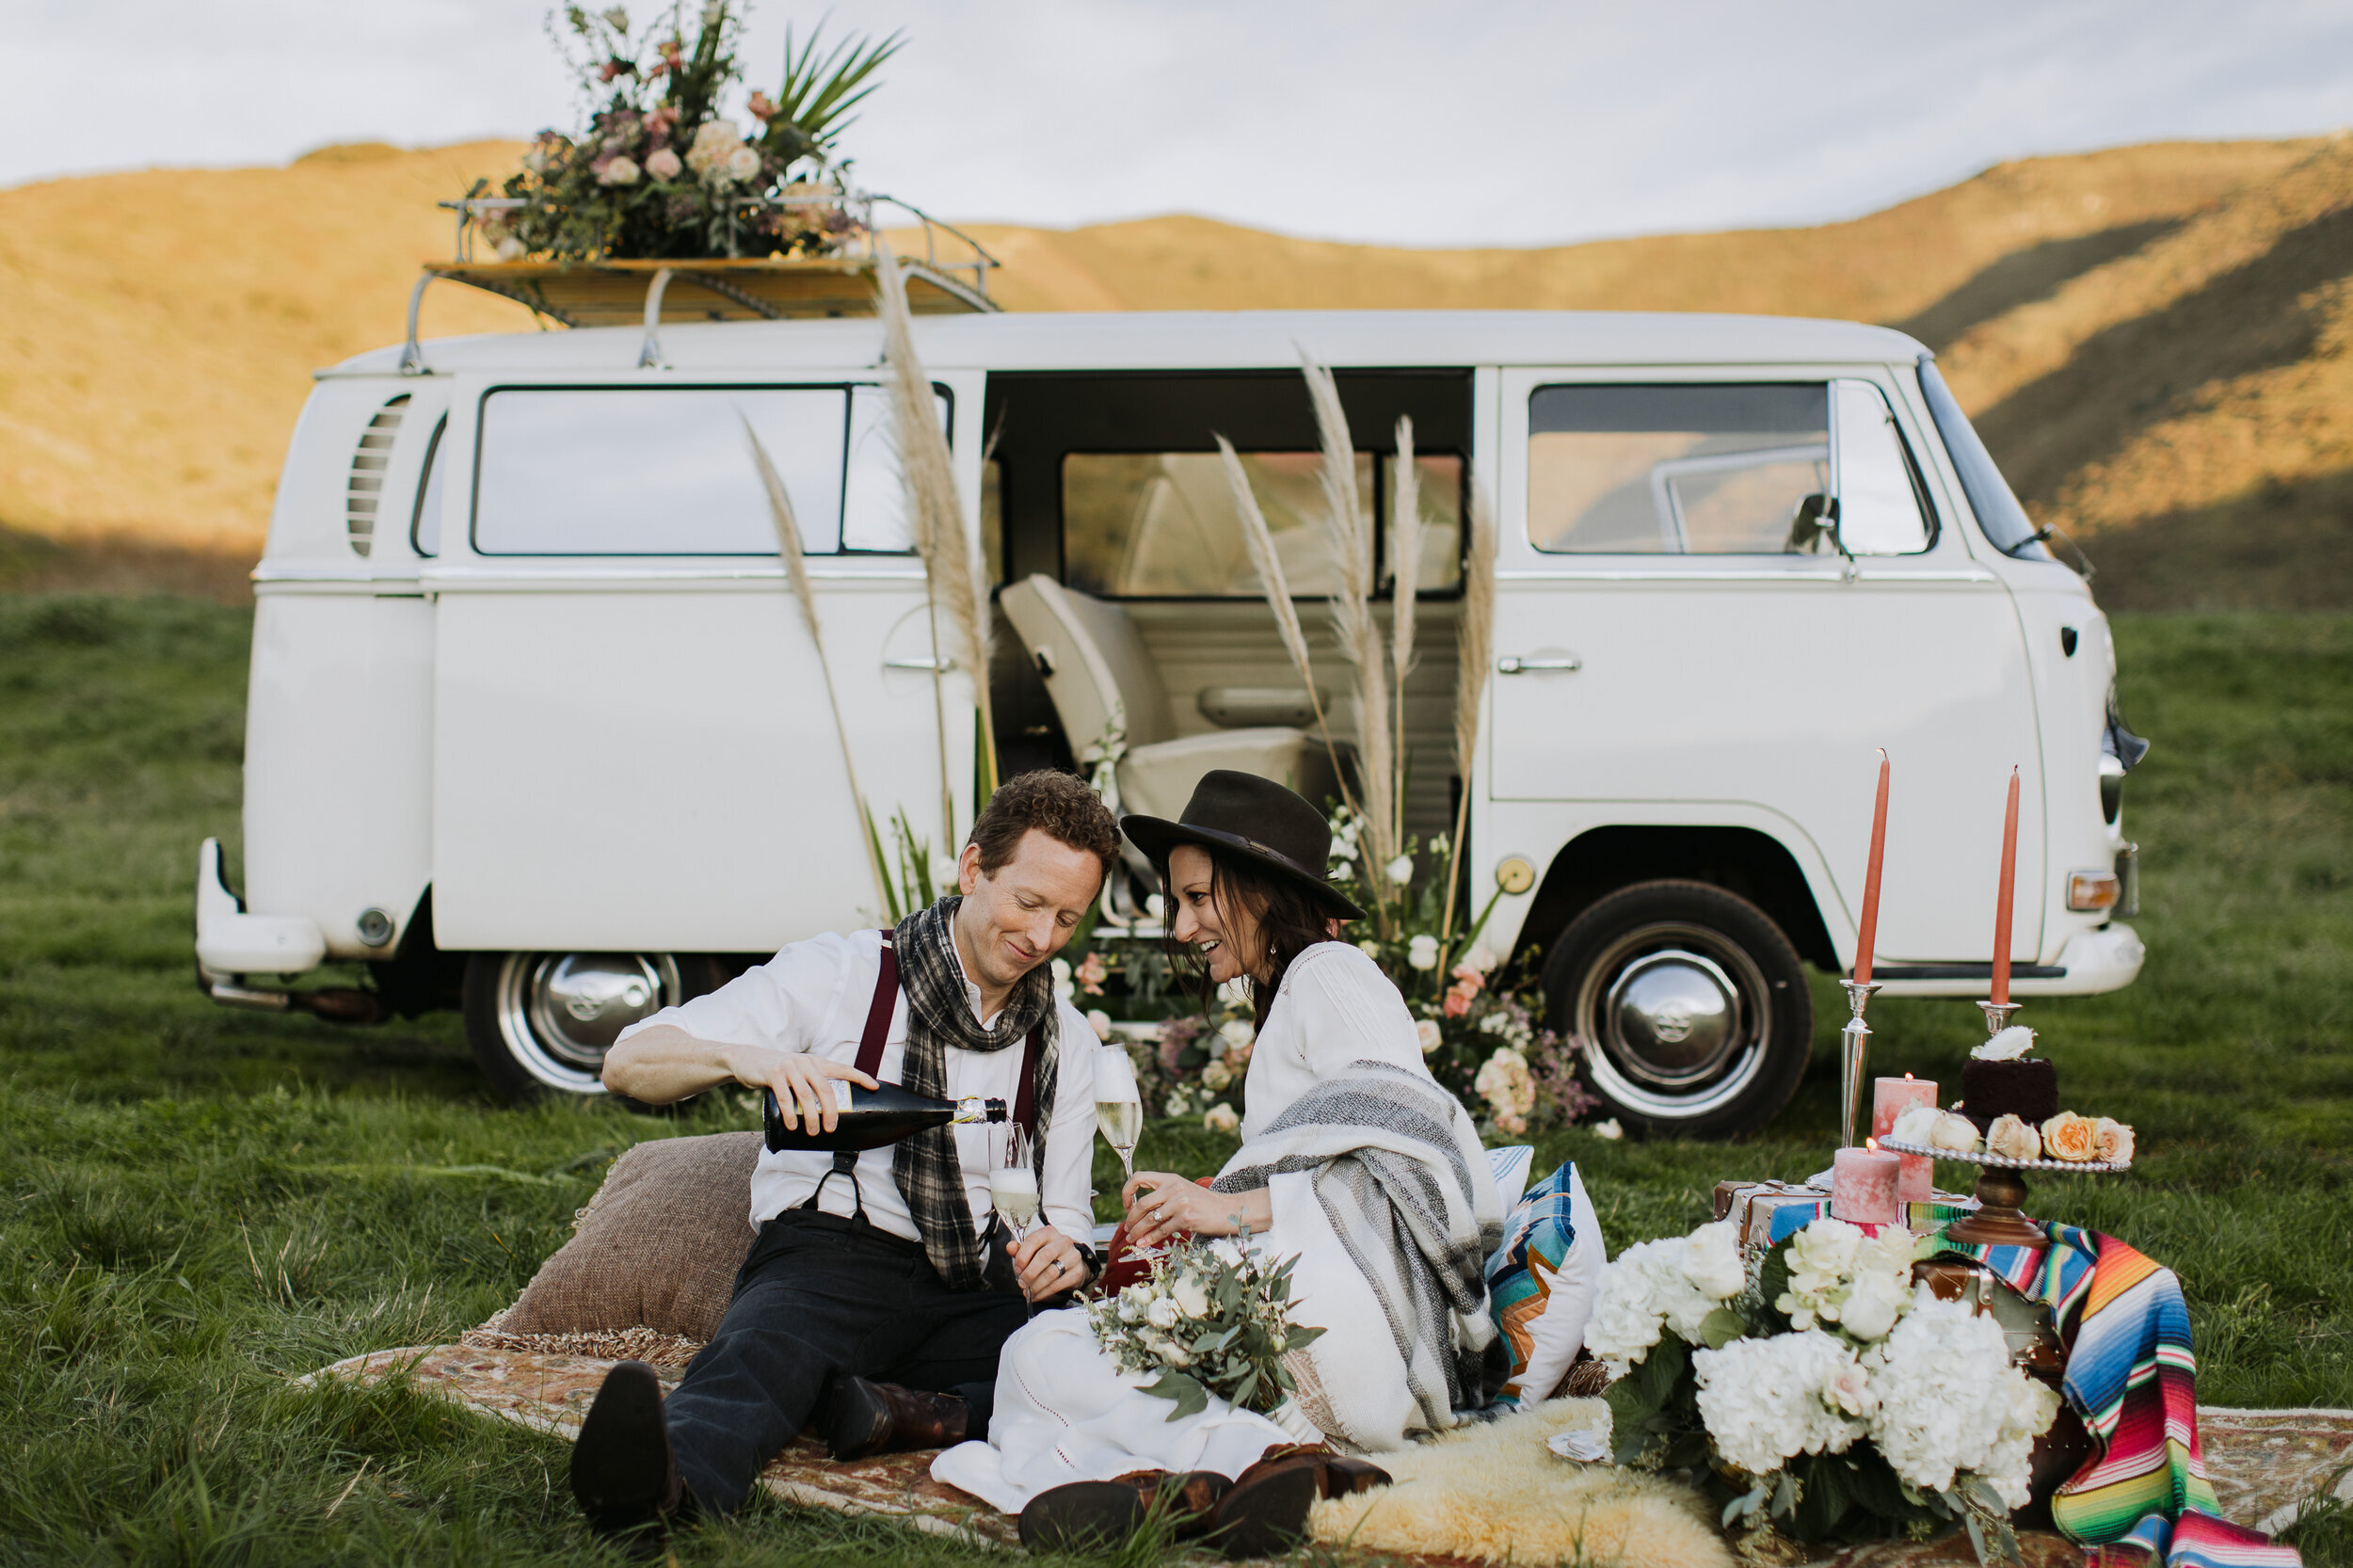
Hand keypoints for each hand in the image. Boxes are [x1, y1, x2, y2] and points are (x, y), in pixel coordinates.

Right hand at [750, 1050, 877, 1135]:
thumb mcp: (798, 1071)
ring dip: (811, 1117)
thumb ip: (811, 1082)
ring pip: (806, 1096)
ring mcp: (789, 1067)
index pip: (842, 1068)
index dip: (860, 1077)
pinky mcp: (773, 1074)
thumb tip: (827, 1109)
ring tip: (813, 1132)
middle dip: (831, 1111)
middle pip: (826, 1088)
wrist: (747, 1059)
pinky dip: (789, 1114)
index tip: (875, 1087)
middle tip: (831, 1128)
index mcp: (816, 1062)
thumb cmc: (777, 1071)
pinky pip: (785, 1097)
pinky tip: (792, 1126)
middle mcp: (805, 1063)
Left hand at [1012, 1224, 1086, 1302]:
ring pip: (1051, 1273)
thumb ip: (1020, 1248)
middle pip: (1044, 1257)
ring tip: (1028, 1291)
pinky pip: (1058, 1285)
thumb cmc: (1048, 1254)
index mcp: (1049, 1232)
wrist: (1070, 1263)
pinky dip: (1044, 1293)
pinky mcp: (1077, 1272)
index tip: (1017, 1269)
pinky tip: (1037, 1295)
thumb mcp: (1033, 1249)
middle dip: (1029, 1273)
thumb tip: (1010, 1247)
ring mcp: (1073, 1256)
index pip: (1033, 1240)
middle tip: (1021, 1283)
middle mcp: (1063, 1241)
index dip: (1022, 1256)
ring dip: (1036, 1285)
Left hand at [1121, 1171, 1264, 1247]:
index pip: (1139, 1178)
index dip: (1127, 1191)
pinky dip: (1150, 1239)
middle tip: (1127, 1229)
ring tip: (1132, 1239)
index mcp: (1170, 1179)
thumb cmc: (1204, 1204)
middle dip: (1131, 1219)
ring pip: (1149, 1219)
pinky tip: (1144, 1244)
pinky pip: (1162, 1230)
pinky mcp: (1186, 1218)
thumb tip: (1139, 1212)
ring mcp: (1180, 1203)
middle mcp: (1174, 1188)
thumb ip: (1164, 1196)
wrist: (1229, 1210)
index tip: (1127, 1205)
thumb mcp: (1183, 1192)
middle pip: (1142, 1204)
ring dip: (1137, 1231)